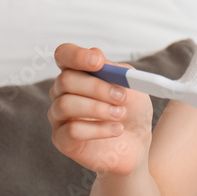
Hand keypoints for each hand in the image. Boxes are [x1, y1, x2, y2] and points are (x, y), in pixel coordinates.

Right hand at [48, 44, 153, 176]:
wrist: (138, 142)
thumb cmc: (132, 109)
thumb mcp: (131, 85)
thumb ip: (113, 70)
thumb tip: (95, 53)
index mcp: (78, 73)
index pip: (63, 55)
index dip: (76, 55)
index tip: (98, 63)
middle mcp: (62, 92)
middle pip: (65, 80)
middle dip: (97, 88)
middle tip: (122, 97)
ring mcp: (59, 116)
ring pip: (65, 104)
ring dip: (98, 109)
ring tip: (121, 115)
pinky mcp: (62, 140)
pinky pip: (71, 130)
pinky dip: (98, 129)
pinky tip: (116, 130)